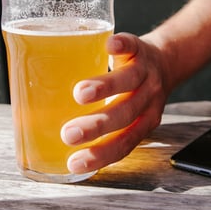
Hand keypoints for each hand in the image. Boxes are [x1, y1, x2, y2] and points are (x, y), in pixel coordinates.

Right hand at [60, 32, 170, 173]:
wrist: (166, 61)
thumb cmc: (135, 92)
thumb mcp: (124, 113)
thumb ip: (98, 125)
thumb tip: (44, 137)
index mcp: (142, 122)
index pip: (123, 144)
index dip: (100, 156)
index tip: (73, 164)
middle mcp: (147, 99)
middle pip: (124, 115)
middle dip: (96, 126)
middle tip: (69, 134)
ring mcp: (145, 72)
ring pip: (128, 81)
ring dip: (105, 88)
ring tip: (80, 93)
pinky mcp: (140, 47)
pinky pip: (132, 46)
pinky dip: (121, 46)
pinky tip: (108, 45)